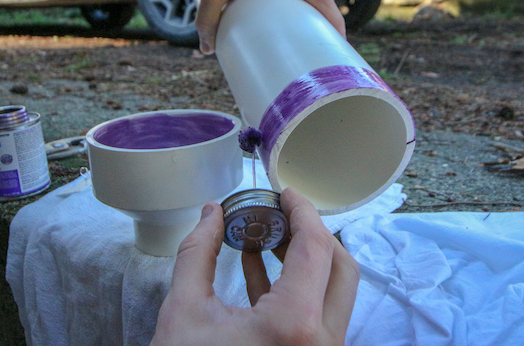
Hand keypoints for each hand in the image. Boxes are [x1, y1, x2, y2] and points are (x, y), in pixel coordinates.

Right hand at [150, 187, 359, 345]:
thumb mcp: (183, 313)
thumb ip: (197, 253)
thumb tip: (211, 213)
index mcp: (293, 326)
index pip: (315, 247)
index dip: (302, 211)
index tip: (286, 192)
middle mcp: (321, 343)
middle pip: (340, 267)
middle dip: (312, 233)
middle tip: (280, 214)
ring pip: (334, 292)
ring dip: (305, 259)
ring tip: (266, 235)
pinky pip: (317, 315)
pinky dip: (296, 286)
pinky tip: (258, 265)